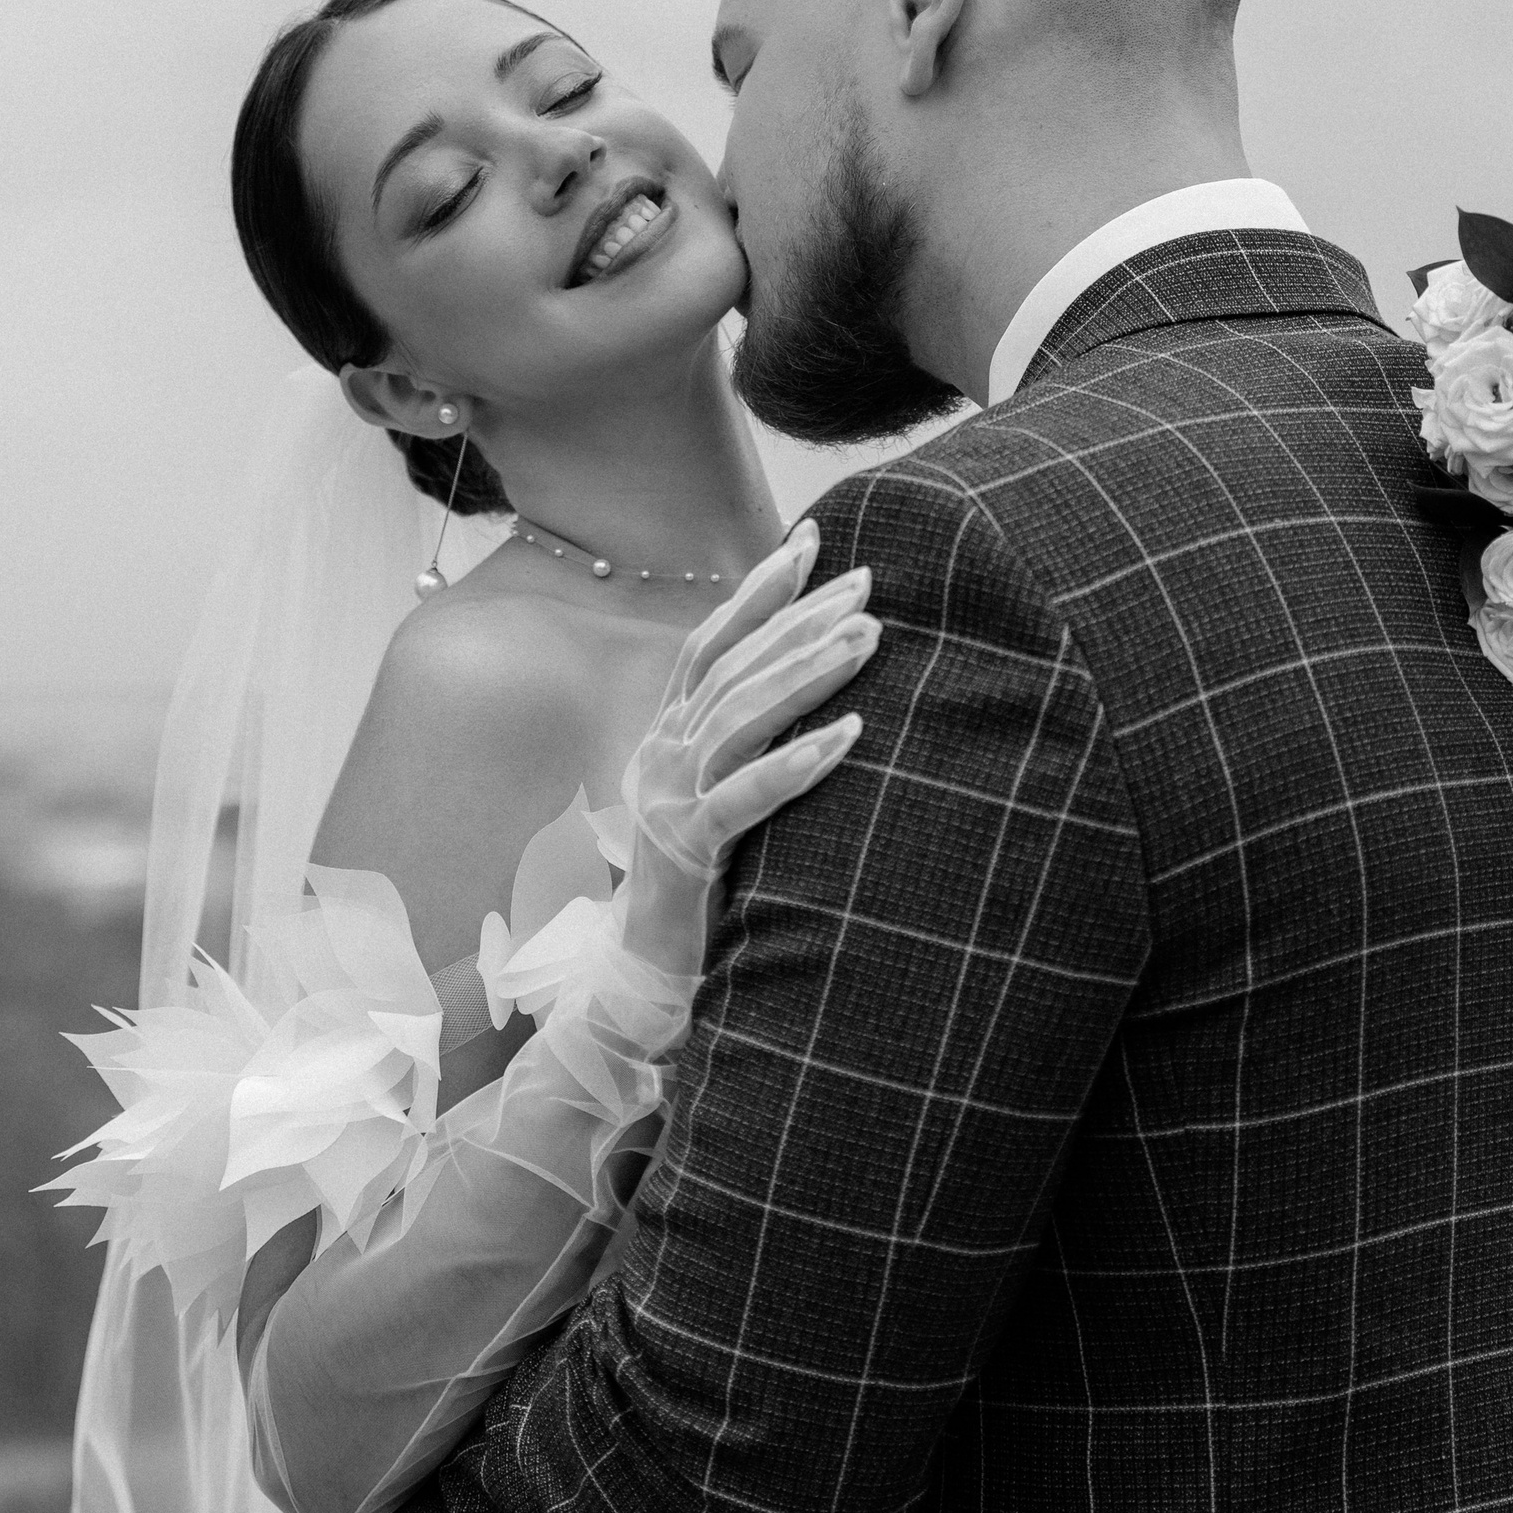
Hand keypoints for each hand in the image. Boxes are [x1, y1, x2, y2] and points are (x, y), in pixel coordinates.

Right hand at [624, 521, 877, 885]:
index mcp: (668, 733)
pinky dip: (797, 764)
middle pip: (735, 668)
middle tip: (866, 583)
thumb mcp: (719, 793)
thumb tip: (809, 678)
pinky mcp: (686, 849)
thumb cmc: (700, 878)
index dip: (758, 590)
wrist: (642, 970)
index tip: (809, 542)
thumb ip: (747, 739)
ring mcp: (668, 798)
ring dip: (808, 673)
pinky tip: (849, 737)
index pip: (713, 641)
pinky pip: (744, 799)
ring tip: (870, 640)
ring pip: (740, 718)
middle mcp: (661, 752)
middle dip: (801, 618)